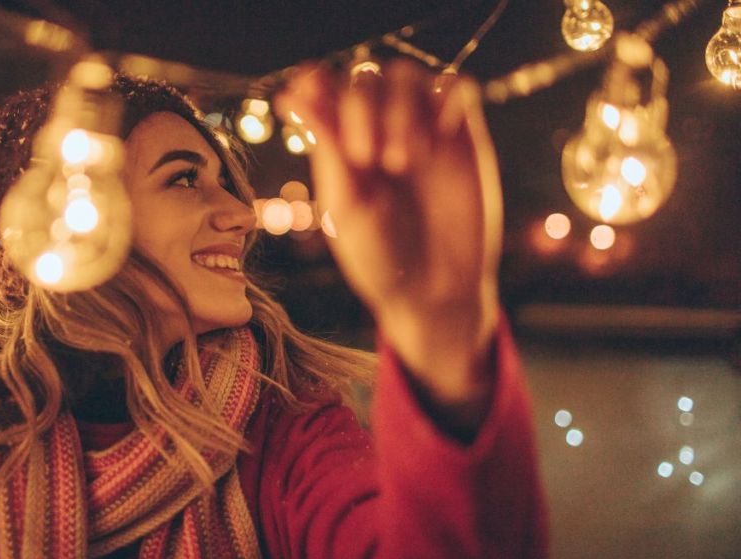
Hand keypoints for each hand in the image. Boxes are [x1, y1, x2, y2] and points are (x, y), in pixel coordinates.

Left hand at [275, 61, 502, 410]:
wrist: (434, 293)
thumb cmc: (379, 257)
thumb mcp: (347, 203)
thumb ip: (327, 145)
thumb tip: (289, 95)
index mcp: (339, 145)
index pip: (325, 89)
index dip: (317, 81)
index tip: (311, 86)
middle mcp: (378, 130)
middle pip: (366, 76)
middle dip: (362, 107)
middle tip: (367, 157)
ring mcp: (421, 130)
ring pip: (409, 75)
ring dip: (402, 107)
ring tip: (403, 161)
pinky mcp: (461, 136)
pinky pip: (459, 87)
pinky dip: (447, 99)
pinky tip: (440, 139)